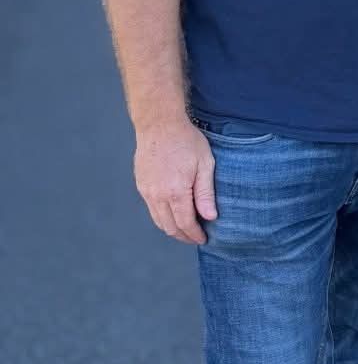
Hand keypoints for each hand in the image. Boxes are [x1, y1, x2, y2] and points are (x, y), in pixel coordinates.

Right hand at [134, 116, 217, 244]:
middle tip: (196, 237)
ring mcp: (146, 190)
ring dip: (172, 228)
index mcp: (175, 191)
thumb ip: (206, 193)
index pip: (185, 224)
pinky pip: (151, 208)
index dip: (194, 235)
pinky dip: (163, 216)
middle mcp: (157, 195)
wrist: (159, 124)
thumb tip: (210, 217)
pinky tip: (174, 213)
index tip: (203, 239)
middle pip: (169, 227)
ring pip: (158, 220)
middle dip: (183, 236)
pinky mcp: (141, 185)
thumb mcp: (205, 164)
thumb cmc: (186, 141)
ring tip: (186, 229)